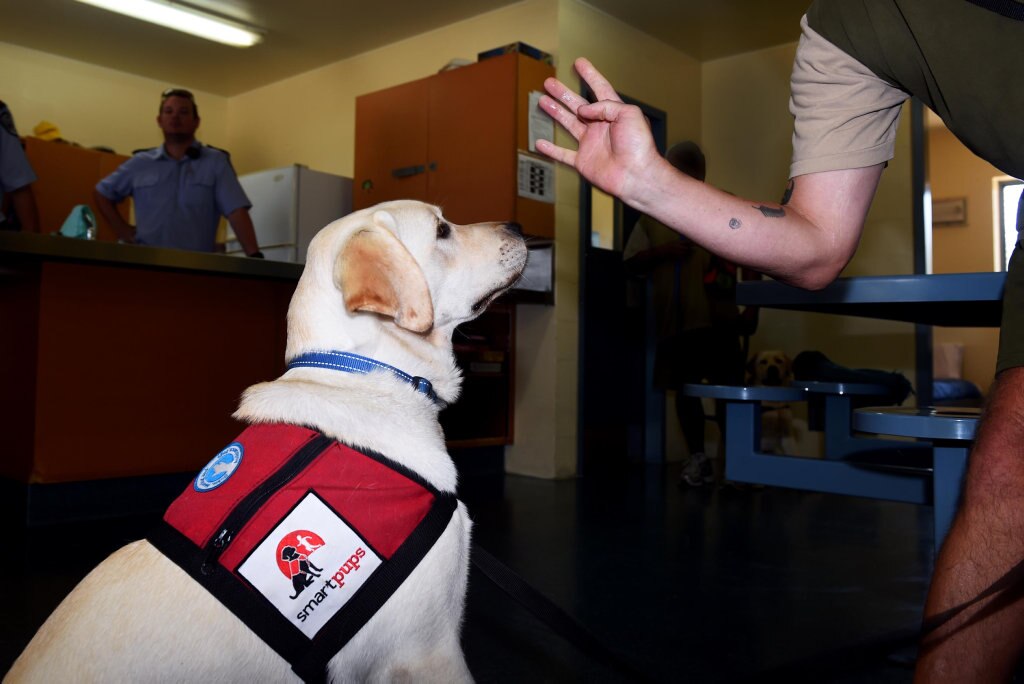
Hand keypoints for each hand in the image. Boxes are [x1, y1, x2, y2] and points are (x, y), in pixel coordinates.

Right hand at [536, 58, 662, 202]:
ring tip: (542, 100)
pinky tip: (540, 143)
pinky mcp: (583, 162)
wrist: (636, 175)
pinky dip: (551, 150)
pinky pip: (563, 154)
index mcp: (614, 113)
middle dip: (563, 93)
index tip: (580, 63)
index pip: (600, 89)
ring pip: (568, 124)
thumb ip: (605, 106)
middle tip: (549, 83)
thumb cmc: (639, 146)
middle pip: (577, 105)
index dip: (590, 75)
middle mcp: (600, 126)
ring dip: (555, 112)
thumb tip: (582, 109)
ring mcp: (590, 144)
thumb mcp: (628, 114)